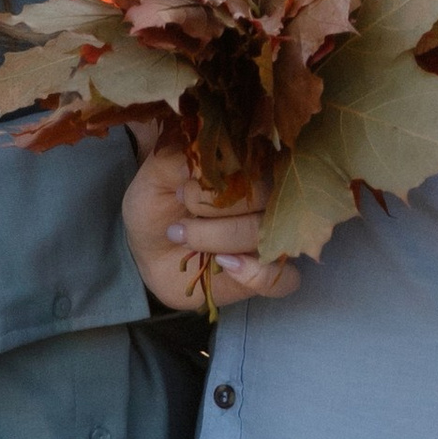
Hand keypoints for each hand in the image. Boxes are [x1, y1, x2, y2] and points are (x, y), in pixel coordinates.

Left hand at [119, 146, 298, 313]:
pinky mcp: (270, 271)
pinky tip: (224, 264)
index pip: (256, 165)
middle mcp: (270, 198)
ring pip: (269, 236)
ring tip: (185, 239)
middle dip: (218, 213)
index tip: (182, 191)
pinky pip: (286, 278)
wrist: (151, 250)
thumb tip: (202, 161)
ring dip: (223, 239)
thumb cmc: (158, 205)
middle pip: (268, 200)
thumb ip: (176, 160)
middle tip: (180, 224)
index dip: (220, 181)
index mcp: (250, 165)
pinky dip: (257, 274)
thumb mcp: (156, 177)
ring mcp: (272, 236)